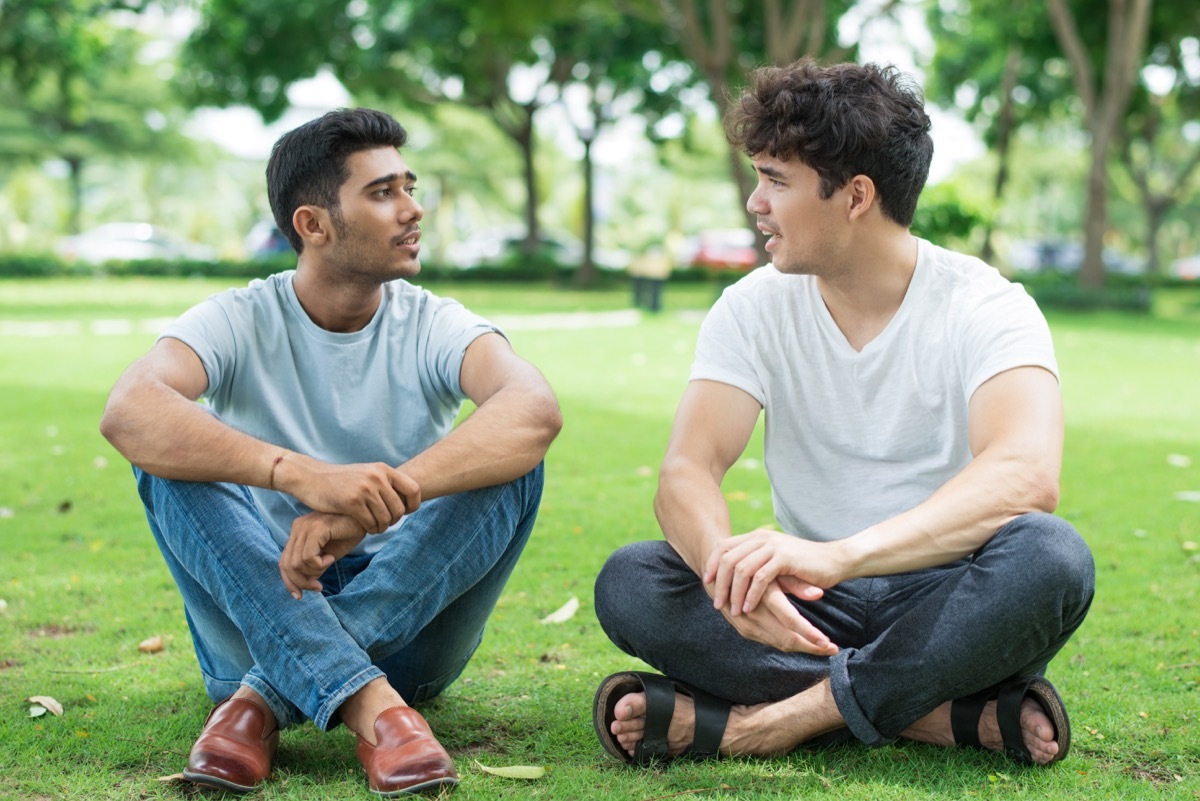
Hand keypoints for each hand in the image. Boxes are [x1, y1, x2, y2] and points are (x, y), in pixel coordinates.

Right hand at [279, 458, 419, 533]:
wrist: (311, 477)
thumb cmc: (341, 479)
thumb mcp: (366, 473)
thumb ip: (385, 482)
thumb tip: (407, 498)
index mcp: (383, 469)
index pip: (414, 489)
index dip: (413, 504)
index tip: (405, 512)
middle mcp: (377, 477)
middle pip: (399, 508)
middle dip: (394, 520)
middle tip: (385, 523)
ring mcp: (365, 489)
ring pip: (386, 518)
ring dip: (382, 527)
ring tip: (375, 527)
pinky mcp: (352, 502)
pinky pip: (371, 523)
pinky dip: (370, 529)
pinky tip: (364, 528)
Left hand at [279, 512, 364, 599]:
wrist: (365, 519)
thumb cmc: (349, 534)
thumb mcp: (328, 554)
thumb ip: (313, 566)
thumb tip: (305, 583)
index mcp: (298, 532)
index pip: (284, 562)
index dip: (290, 582)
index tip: (299, 596)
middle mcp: (298, 527)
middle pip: (287, 565)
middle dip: (302, 582)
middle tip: (318, 587)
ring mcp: (305, 526)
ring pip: (297, 563)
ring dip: (314, 571)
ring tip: (329, 562)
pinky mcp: (316, 528)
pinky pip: (308, 557)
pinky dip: (320, 564)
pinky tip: (331, 557)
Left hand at [704, 528, 842, 615]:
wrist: (834, 560)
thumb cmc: (803, 565)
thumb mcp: (774, 561)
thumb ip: (755, 563)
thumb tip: (730, 578)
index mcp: (756, 537)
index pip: (724, 547)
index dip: (712, 564)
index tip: (707, 583)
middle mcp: (762, 538)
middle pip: (728, 559)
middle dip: (720, 583)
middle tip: (717, 603)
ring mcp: (773, 547)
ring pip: (742, 569)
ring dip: (735, 592)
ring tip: (733, 610)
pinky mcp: (785, 558)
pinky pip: (760, 578)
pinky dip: (752, 594)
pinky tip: (749, 607)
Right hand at [708, 580, 837, 654]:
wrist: (719, 570)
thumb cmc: (753, 566)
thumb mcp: (775, 571)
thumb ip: (796, 583)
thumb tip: (818, 594)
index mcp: (764, 596)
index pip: (791, 621)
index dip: (811, 634)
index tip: (831, 644)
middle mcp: (753, 614)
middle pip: (787, 639)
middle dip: (811, 647)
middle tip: (832, 649)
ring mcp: (746, 625)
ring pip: (779, 643)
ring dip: (801, 647)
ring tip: (823, 648)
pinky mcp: (743, 630)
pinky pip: (770, 641)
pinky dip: (787, 643)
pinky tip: (803, 643)